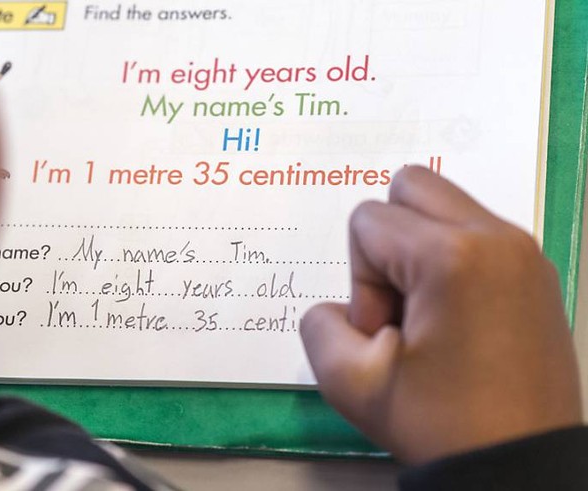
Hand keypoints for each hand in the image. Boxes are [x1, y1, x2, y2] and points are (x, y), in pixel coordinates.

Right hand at [300, 166, 582, 464]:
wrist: (518, 466)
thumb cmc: (439, 423)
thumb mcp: (350, 383)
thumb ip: (319, 323)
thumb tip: (342, 309)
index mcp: (452, 256)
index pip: (367, 220)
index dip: (360, 280)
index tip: (387, 333)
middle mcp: (497, 237)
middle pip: (410, 185)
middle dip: (389, 240)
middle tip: (404, 304)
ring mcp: (524, 251)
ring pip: (444, 205)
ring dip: (420, 248)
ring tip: (430, 314)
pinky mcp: (536, 271)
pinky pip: (475, 232)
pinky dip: (452, 259)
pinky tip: (455, 317)